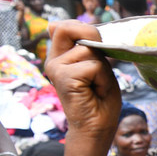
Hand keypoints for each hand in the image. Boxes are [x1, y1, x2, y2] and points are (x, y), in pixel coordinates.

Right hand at [44, 20, 121, 139]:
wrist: (97, 128)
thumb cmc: (100, 99)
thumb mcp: (98, 67)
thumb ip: (88, 48)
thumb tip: (74, 27)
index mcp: (60, 56)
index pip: (65, 26)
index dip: (84, 30)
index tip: (96, 49)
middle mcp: (54, 60)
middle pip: (67, 28)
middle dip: (91, 37)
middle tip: (99, 64)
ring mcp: (56, 68)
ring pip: (89, 51)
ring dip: (102, 69)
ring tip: (97, 85)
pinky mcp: (63, 76)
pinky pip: (93, 65)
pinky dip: (102, 78)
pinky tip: (95, 91)